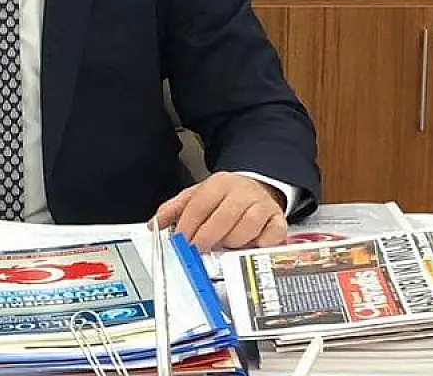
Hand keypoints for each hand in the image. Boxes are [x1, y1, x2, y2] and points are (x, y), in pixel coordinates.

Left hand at [155, 172, 286, 251]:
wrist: (257, 187)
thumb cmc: (224, 198)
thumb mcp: (197, 196)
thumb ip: (175, 209)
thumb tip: (155, 224)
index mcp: (219, 184)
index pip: (200, 204)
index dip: (188, 225)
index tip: (181, 241)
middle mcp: (242, 192)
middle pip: (224, 215)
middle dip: (208, 236)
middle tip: (199, 249)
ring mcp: (262, 205)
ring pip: (249, 225)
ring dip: (233, 241)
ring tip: (224, 247)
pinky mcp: (277, 219)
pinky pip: (274, 233)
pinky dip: (263, 243)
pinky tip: (251, 247)